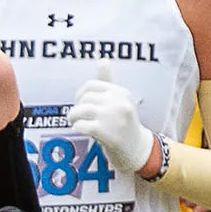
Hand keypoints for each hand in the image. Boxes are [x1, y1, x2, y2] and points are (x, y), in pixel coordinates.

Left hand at [69, 64, 153, 178]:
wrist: (138, 151)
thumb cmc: (124, 125)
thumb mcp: (120, 102)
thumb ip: (108, 83)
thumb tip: (103, 60)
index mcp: (122, 93)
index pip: (91, 85)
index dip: (80, 95)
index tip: (81, 104)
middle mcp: (119, 102)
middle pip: (85, 97)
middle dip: (76, 107)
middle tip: (76, 117)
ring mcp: (113, 117)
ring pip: (81, 110)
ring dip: (73, 117)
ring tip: (75, 123)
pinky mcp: (107, 133)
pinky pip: (82, 125)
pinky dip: (78, 127)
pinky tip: (81, 130)